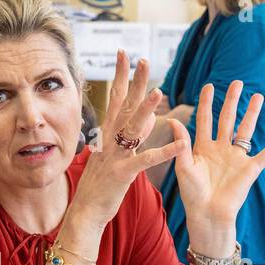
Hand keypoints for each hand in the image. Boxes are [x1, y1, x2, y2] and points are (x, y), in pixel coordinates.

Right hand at [66, 50, 189, 242]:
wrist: (85, 211)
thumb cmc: (100, 184)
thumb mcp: (114, 154)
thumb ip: (132, 134)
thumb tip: (150, 117)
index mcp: (108, 134)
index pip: (115, 99)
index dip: (121, 76)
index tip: (124, 54)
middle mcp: (109, 140)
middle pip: (124, 106)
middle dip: (134, 82)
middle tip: (144, 60)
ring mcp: (114, 156)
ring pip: (132, 128)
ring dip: (147, 110)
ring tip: (160, 91)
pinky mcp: (122, 174)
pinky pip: (144, 161)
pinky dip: (163, 152)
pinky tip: (179, 144)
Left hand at [171, 81, 264, 237]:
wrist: (208, 214)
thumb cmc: (193, 194)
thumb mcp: (184, 166)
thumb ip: (182, 143)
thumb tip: (172, 120)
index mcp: (203, 148)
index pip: (205, 120)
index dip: (206, 103)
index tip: (209, 85)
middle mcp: (221, 149)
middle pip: (227, 119)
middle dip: (232, 101)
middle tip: (237, 82)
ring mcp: (237, 157)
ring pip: (246, 130)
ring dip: (252, 113)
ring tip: (258, 96)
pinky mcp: (250, 168)